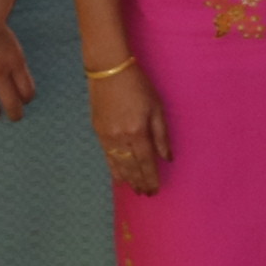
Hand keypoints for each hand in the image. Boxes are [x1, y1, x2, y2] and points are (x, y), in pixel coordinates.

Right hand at [87, 59, 167, 194]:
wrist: (109, 71)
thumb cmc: (138, 85)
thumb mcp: (156, 107)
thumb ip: (161, 135)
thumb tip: (167, 157)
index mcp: (137, 131)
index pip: (146, 162)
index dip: (150, 177)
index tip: (155, 190)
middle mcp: (120, 137)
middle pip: (131, 166)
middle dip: (139, 181)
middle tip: (146, 194)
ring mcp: (106, 136)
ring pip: (117, 164)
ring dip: (127, 179)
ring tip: (134, 189)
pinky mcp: (98, 131)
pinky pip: (106, 156)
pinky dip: (113, 168)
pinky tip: (118, 177)